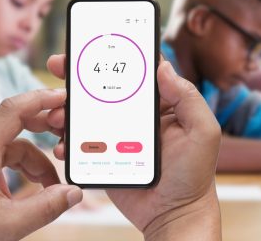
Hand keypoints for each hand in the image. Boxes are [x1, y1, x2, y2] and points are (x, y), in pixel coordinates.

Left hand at [0, 89, 82, 240]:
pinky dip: (24, 165)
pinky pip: (7, 152)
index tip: (66, 98)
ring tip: (51, 185)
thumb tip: (74, 193)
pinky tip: (34, 186)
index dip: (43, 99)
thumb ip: (47, 207)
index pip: (14, 109)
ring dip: (37, 159)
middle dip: (47, 128)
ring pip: (16, 141)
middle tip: (69, 139)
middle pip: (18, 119)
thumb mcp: (8, 225)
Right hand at [47, 54, 221, 240]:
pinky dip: (66, 140)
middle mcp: (136, 115)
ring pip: (86, 113)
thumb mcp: (202, 132)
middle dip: (77, 75)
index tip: (90, 45)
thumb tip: (163, 66)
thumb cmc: (194, 174)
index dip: (112, 55)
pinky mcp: (103, 156)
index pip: (134, 71)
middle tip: (58, 67)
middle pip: (102, 87)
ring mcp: (117, 135)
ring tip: (57, 114)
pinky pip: (80, 142)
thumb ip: (188, 97)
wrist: (174, 214)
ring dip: (66, 108)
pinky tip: (62, 143)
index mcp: (160, 103)